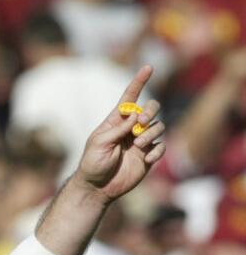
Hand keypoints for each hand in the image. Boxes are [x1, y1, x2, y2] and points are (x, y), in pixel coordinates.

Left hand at [77, 65, 165, 202]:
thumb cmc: (92, 164)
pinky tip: (146, 158)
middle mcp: (131, 128)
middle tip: (140, 123)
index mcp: (116, 121)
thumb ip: (118, 129)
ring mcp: (141, 141)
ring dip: (151, 133)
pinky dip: (156, 150)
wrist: (97, 188)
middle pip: (151, 108)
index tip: (148, 67)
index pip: (129, 97)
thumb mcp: (99, 143)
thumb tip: (136, 115)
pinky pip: (161, 146)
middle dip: (150, 111)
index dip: (139, 81)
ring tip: (137, 145)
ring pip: (158, 126)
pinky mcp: (148, 155)